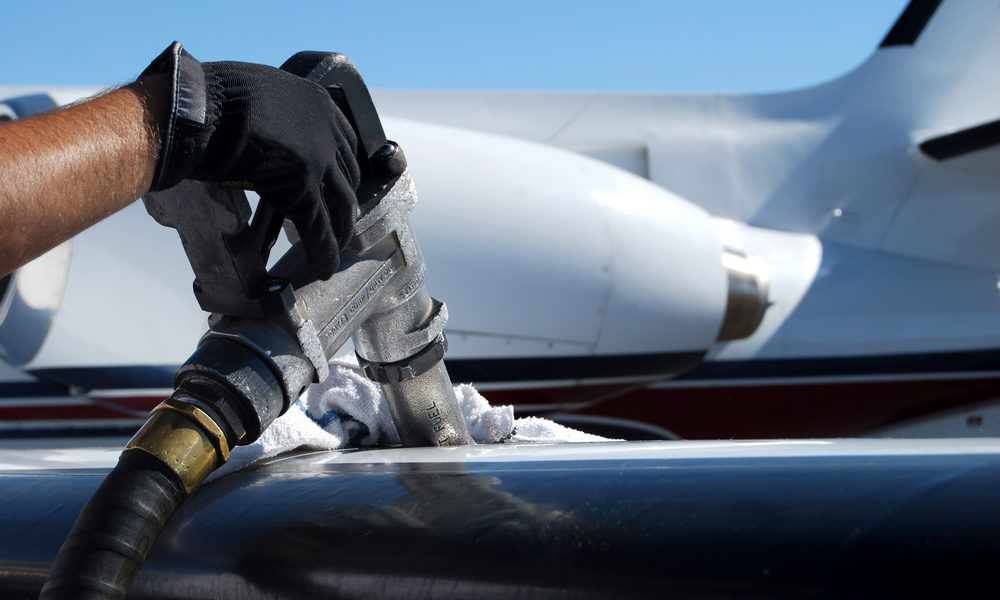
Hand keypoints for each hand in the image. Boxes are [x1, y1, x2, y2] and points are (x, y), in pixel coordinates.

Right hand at [142, 43, 360, 278]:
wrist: (198, 107)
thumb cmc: (210, 99)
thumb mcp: (256, 97)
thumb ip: (271, 117)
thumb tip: (258, 131)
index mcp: (316, 104)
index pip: (343, 144)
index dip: (342, 172)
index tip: (338, 187)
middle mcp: (325, 131)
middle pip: (347, 176)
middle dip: (345, 204)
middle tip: (339, 223)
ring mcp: (318, 160)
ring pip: (339, 204)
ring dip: (339, 231)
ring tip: (336, 249)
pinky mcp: (302, 187)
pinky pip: (318, 226)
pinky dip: (323, 251)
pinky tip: (322, 268)